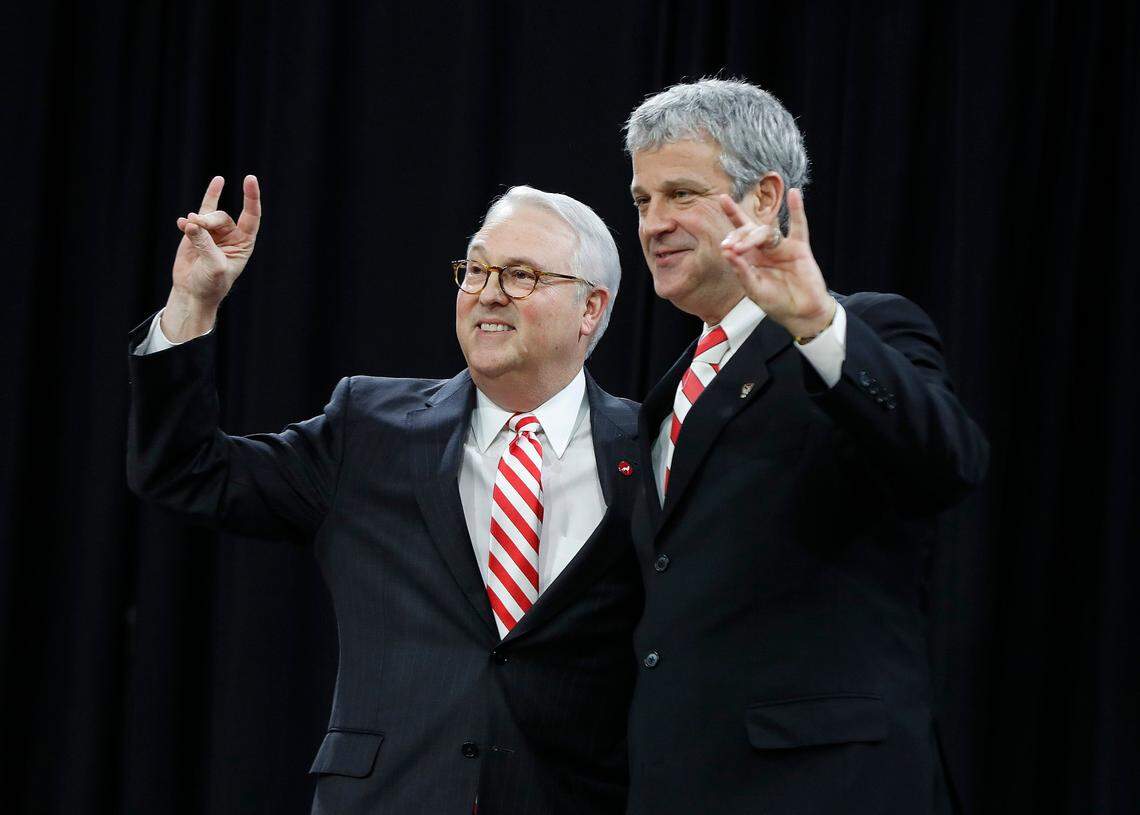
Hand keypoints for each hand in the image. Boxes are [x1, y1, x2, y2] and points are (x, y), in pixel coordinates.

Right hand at [162, 175, 260, 340]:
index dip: (251, 197)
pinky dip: (188, 219)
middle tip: (195, 226)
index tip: (249, 178)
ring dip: (196, 221)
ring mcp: (213, 233)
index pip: (251, 216)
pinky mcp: (196, 233)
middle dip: (208, 220)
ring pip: (206, 216)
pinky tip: (182, 221)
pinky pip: (197, 214)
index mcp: (244, 243)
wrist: (192, 293)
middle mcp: (231, 235)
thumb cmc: (211, 284)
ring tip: (186, 226)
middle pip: (222, 216)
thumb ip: (204, 243)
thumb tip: (192, 223)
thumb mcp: (213, 265)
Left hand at [718, 188, 834, 338]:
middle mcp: (764, 250)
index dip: (731, 237)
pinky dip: (797, 210)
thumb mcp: (755, 290)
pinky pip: (799, 226)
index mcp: (751, 259)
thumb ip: (742, 271)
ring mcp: (782, 247)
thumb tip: (726, 252)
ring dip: (757, 234)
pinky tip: (794, 194)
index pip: (738, 240)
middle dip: (740, 234)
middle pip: (749, 230)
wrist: (802, 313)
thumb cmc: (777, 303)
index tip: (724, 244)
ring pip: (768, 231)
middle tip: (733, 245)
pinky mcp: (800, 248)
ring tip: (749, 243)